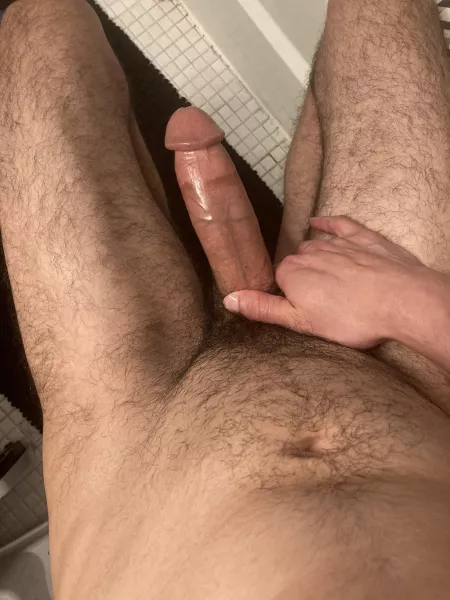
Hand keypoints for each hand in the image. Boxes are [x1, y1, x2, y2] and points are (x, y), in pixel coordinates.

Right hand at [224, 216, 434, 348]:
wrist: (400, 300)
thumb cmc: (350, 317)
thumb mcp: (300, 322)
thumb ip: (263, 308)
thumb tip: (229, 299)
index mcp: (291, 272)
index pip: (278, 280)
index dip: (288, 295)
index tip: (300, 308)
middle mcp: (309, 251)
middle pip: (297, 262)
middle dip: (303, 277)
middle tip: (315, 298)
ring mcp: (336, 242)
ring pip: (316, 245)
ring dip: (315, 257)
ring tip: (324, 276)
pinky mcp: (362, 237)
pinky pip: (339, 224)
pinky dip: (328, 222)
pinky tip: (319, 220)